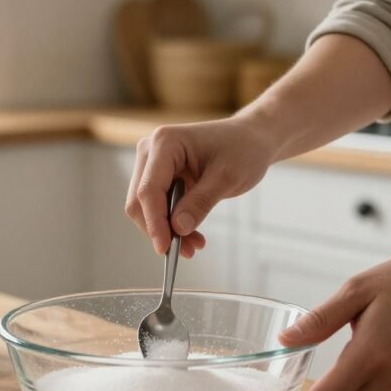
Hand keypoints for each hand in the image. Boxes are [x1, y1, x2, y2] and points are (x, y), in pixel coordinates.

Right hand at [124, 117, 279, 256]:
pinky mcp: (160, 177)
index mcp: (165, 142)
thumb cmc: (243, 149)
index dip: (155, 222)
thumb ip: (200, 203)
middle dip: (159, 229)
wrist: (250, 140)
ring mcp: (153, 164)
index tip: (165, 248)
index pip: (149, 190)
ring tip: (194, 244)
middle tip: (185, 250)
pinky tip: (191, 235)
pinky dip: (171, 224)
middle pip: (140, 200)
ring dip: (166, 229)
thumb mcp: (227, 177)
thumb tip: (178, 228)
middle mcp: (151, 151)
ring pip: (145, 207)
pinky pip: (157, 206)